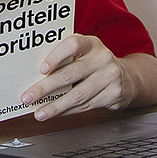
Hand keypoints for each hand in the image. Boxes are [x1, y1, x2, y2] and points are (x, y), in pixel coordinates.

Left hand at [19, 34, 156, 120]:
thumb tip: (34, 74)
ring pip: (77, 95)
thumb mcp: (85, 54)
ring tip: (39, 113)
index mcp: (91, 43)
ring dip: (55, 106)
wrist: (127, 78)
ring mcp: (110, 77)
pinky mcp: (113, 95)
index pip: (73, 45)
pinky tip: (55, 113)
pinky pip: (86, 106)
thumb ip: (65, 58)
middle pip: (71, 74)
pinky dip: (67, 111)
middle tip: (28, 97)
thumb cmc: (95, 64)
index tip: (42, 69)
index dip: (56, 55)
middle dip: (46, 88)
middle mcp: (102, 58)